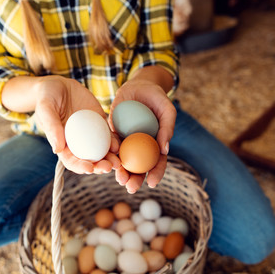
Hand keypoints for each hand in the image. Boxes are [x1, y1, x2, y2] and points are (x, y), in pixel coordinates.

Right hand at [34, 76, 120, 173]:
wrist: (60, 85)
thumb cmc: (47, 97)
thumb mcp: (46, 109)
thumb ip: (51, 127)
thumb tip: (57, 149)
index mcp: (62, 144)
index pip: (71, 161)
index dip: (80, 167)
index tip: (89, 169)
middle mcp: (77, 143)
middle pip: (90, 160)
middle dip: (99, 167)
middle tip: (108, 167)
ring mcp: (90, 134)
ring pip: (102, 151)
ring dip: (110, 158)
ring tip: (118, 162)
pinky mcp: (100, 124)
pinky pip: (109, 136)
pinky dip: (114, 142)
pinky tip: (119, 145)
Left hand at [110, 69, 175, 192]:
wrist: (138, 85)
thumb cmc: (157, 98)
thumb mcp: (167, 110)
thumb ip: (167, 128)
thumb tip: (165, 150)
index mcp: (156, 144)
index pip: (157, 163)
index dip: (156, 174)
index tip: (151, 183)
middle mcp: (141, 146)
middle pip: (139, 167)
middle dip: (135, 179)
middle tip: (130, 188)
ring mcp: (126, 141)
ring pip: (123, 160)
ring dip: (121, 172)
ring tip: (119, 180)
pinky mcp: (112, 133)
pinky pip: (110, 146)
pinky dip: (109, 155)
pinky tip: (107, 163)